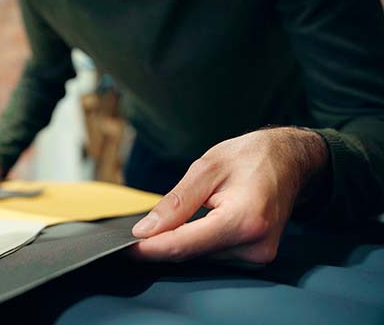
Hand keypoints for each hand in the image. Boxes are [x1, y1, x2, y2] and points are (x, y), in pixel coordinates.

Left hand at [131, 127, 328, 262]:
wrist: (290, 159)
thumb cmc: (250, 156)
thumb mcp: (206, 169)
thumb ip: (175, 203)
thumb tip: (145, 231)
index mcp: (244, 219)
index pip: (184, 245)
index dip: (150, 249)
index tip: (124, 247)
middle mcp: (254, 246)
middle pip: (191, 254)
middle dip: (161, 245)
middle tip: (136, 231)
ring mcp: (258, 256)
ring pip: (200, 257)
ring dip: (180, 243)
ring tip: (172, 220)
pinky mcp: (256, 257)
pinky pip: (214, 256)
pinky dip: (197, 243)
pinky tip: (191, 226)